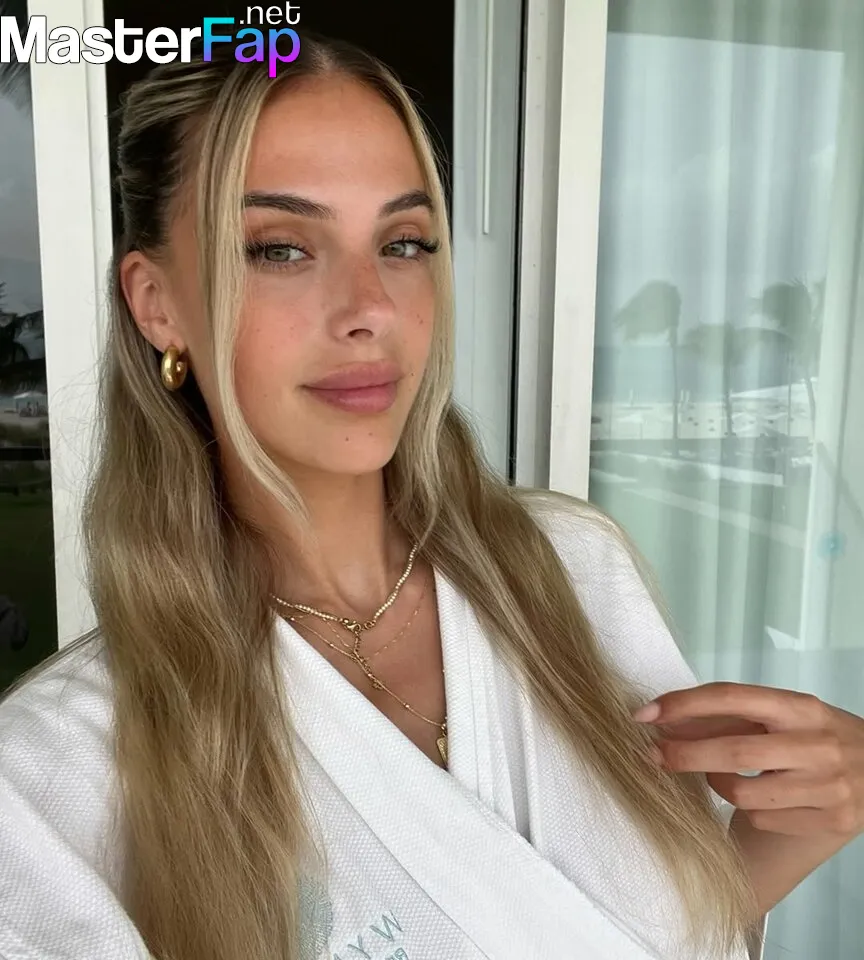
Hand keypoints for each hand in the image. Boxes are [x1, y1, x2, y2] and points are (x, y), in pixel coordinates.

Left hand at [633, 682, 863, 838]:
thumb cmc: (814, 735)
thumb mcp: (782, 714)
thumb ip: (729, 716)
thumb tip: (664, 720)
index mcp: (801, 707)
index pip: (731, 697)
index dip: (682, 704)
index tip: (646, 713)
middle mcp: (817, 745)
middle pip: (733, 751)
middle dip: (683, 753)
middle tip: (652, 754)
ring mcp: (828, 787)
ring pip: (744, 794)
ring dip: (715, 784)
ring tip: (714, 775)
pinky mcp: (832, 821)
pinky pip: (764, 819)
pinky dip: (748, 809)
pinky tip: (754, 796)